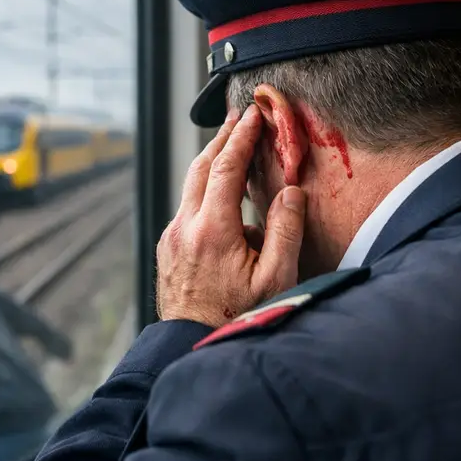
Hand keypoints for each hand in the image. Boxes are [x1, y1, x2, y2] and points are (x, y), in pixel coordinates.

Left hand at [156, 106, 305, 327]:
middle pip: (201, 167)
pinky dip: (205, 190)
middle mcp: (185, 227)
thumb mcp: (275, 279)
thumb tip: (291, 193)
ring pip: (191, 186)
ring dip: (212, 162)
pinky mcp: (168, 248)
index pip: (225, 168)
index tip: (253, 116)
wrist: (192, 345)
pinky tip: (223, 195)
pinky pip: (187, 208)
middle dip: (222, 138)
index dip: (241, 138)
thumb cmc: (238, 317)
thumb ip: (285, 231)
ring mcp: (172, 237)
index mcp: (212, 230)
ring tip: (232, 147)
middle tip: (240, 118)